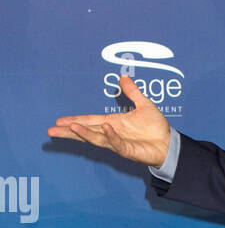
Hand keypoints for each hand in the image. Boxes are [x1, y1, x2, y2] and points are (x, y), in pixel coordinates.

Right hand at [48, 74, 170, 166]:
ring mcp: (119, 143)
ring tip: (71, 128)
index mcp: (113, 123)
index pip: (89, 121)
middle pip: (86, 132)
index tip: (59, 121)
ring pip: (98, 139)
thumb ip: (132, 92)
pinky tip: (105, 128)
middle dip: (70, 131)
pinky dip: (111, 136)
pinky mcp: (128, 151)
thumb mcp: (143, 105)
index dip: (75, 120)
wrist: (169, 143)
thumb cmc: (156, 127)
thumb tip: (123, 77)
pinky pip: (118, 143)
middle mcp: (112, 133)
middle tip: (52, 130)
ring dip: (84, 133)